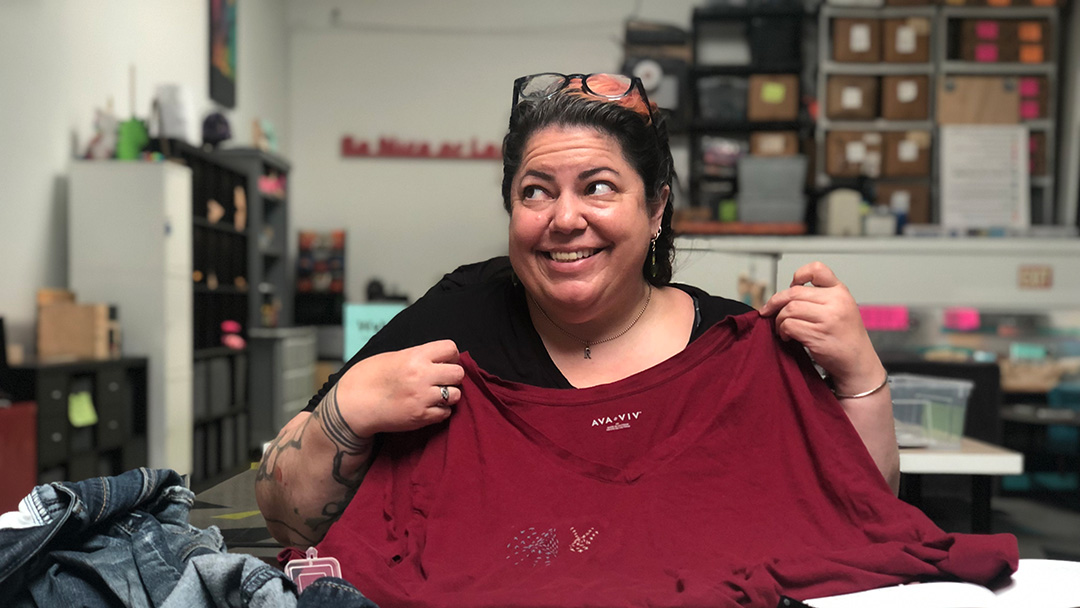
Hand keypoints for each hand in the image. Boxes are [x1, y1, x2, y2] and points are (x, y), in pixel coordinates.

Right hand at [335, 340, 464, 436]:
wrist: (353, 405)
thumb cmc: (368, 378)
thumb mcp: (392, 357)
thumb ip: (417, 356)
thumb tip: (437, 358)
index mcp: (415, 357)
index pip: (450, 348)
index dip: (450, 355)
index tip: (445, 361)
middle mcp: (422, 376)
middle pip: (458, 373)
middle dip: (452, 376)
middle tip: (442, 379)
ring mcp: (423, 398)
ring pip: (456, 395)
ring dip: (449, 395)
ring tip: (435, 394)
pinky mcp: (421, 417)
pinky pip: (446, 413)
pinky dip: (441, 410)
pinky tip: (428, 406)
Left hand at [759, 262, 884, 394]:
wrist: (858, 362)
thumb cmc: (845, 336)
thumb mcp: (841, 307)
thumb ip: (820, 297)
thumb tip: (785, 294)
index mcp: (840, 291)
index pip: (817, 270)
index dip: (799, 275)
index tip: (791, 286)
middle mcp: (836, 302)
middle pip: (794, 293)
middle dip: (776, 302)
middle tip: (769, 311)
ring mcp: (828, 318)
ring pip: (789, 309)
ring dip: (779, 320)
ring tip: (782, 328)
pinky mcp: (818, 335)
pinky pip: (789, 326)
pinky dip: (783, 331)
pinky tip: (788, 337)